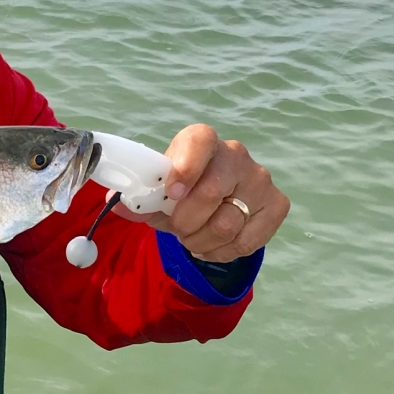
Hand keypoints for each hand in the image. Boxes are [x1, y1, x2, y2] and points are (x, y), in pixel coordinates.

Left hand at [114, 124, 289, 262]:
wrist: (217, 198)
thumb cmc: (180, 188)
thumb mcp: (157, 191)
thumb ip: (139, 198)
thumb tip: (116, 205)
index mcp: (201, 140)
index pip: (199, 142)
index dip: (185, 169)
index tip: (172, 194)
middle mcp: (235, 154)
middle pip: (211, 194)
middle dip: (185, 222)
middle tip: (177, 228)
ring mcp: (260, 179)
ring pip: (227, 224)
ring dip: (200, 242)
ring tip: (192, 238)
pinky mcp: (277, 205)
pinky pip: (247, 242)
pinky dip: (221, 252)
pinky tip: (211, 246)